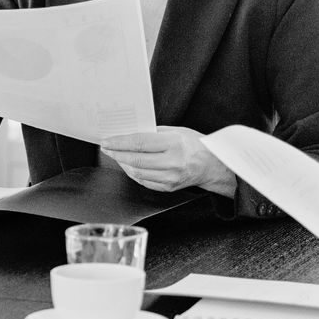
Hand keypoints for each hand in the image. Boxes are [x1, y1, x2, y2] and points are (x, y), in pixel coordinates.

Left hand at [98, 128, 237, 195]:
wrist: (212, 165)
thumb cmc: (194, 145)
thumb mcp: (176, 131)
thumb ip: (153, 133)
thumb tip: (129, 133)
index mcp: (174, 144)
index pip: (139, 143)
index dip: (120, 143)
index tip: (107, 141)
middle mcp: (173, 162)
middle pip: (135, 160)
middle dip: (117, 154)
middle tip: (106, 148)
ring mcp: (170, 177)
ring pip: (137, 173)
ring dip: (123, 164)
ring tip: (116, 155)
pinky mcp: (168, 187)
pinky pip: (144, 181)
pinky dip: (133, 173)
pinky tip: (128, 165)